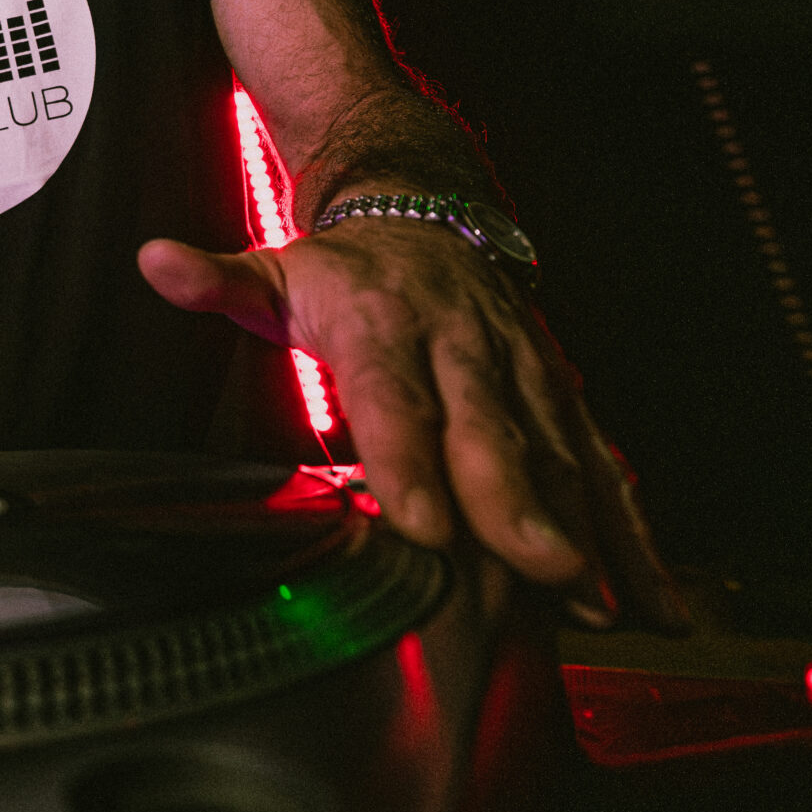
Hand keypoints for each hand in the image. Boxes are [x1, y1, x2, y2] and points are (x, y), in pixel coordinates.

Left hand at [138, 221, 689, 631]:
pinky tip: (654, 598)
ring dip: (587, 530)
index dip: (410, 458)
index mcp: (384, 323)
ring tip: (602, 603)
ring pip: (561, 455)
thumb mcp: (274, 270)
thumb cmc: (344, 268)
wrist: (428, 208)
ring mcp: (522, 373)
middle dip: (518, 503)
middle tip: (541, 569)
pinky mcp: (561, 398)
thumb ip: (218, 281)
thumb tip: (156, 263)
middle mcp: (464, 347)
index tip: (423, 523)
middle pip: (491, 432)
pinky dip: (634, 534)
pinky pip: (604, 467)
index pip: (394, 396)